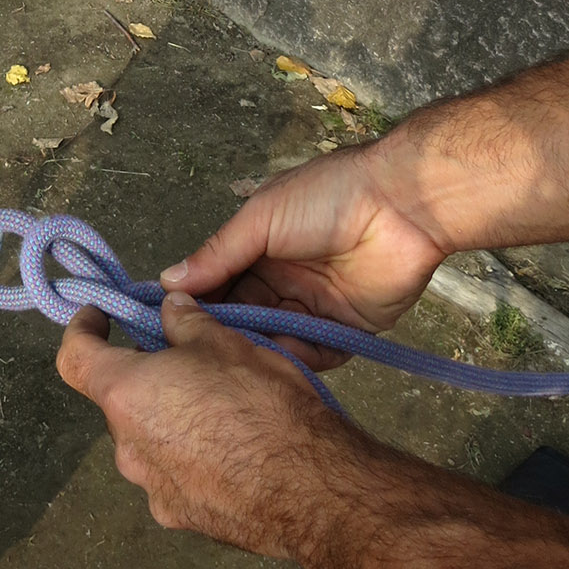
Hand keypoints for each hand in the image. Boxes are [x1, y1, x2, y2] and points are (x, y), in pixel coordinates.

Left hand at [57, 296, 345, 554]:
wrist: (308, 489)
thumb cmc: (259, 402)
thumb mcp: (223, 342)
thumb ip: (184, 321)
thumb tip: (168, 307)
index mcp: (125, 395)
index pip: (73, 358)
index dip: (81, 330)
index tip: (99, 316)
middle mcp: (127, 448)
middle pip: (119, 400)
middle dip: (144, 377)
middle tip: (187, 359)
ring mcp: (152, 489)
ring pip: (148, 439)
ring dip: (168, 419)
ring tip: (219, 406)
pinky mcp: (182, 518)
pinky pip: (173, 476)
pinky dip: (190, 458)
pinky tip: (232, 451)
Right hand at [164, 142, 449, 367]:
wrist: (401, 206)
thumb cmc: (325, 197)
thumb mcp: (262, 218)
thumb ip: (218, 254)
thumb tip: (167, 281)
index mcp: (259, 246)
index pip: (219, 281)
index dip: (196, 302)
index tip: (168, 326)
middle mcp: (282, 279)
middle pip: (244, 314)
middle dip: (223, 333)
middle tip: (197, 357)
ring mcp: (313, 306)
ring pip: (274, 337)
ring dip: (256, 350)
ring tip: (232, 369)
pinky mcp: (345, 329)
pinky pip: (314, 354)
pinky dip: (295, 361)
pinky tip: (275, 371)